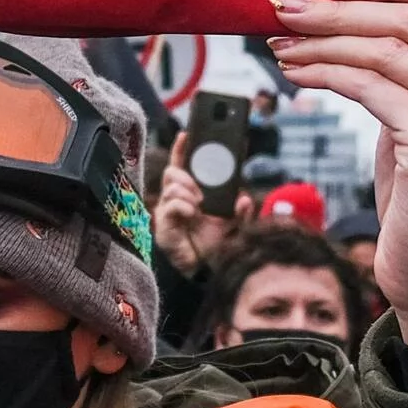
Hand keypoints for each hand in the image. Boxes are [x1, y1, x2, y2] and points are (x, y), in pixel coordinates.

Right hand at [151, 134, 230, 275]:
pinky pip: (170, 205)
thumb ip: (242, 213)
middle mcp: (180, 200)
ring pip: (172, 186)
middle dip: (186, 174)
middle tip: (201, 188)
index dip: (183, 150)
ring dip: (188, 191)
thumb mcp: (235, 228)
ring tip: (199, 205)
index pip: (186, 167)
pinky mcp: (163, 224)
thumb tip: (245, 200)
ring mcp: (169, 211)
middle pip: (173, 172)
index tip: (187, 134)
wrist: (205, 273)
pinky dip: (183, 206)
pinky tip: (192, 213)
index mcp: (196, 195)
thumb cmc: (216, 249)